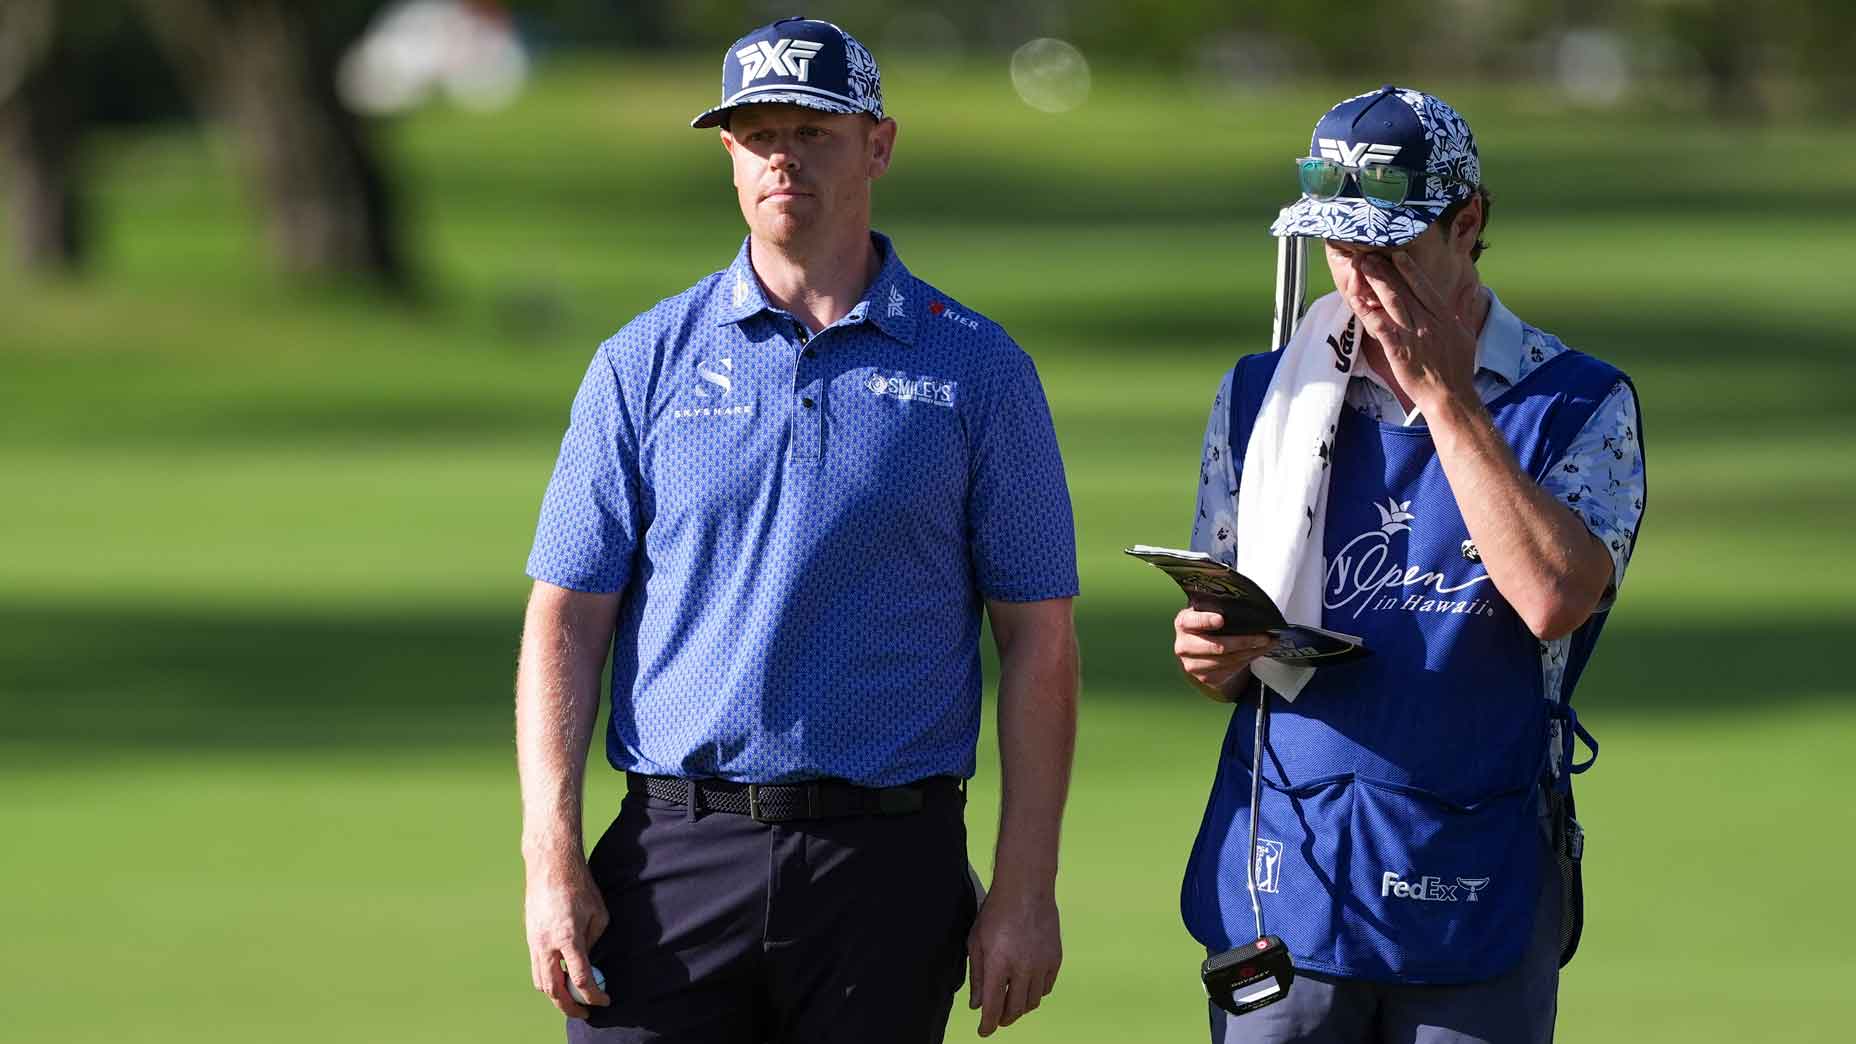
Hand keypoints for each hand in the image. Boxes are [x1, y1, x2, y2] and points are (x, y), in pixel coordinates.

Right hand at [524, 852, 610, 1017]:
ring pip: (541, 981)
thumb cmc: (580, 885)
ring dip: (556, 995)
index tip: (604, 1000)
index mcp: (568, 937)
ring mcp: (534, 941)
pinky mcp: (530, 937)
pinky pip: (536, 967)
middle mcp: (546, 944)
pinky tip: (562, 978)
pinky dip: (549, 979)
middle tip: (586, 1011)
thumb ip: (593, 942)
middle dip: (570, 1006)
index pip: (580, 978)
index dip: (593, 995)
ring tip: (573, 999)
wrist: (550, 865)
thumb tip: (589, 962)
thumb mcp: (597, 914)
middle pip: (554, 989)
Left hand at [967, 880, 1061, 1035]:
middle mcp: (1023, 968)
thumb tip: (977, 1004)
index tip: (984, 1032)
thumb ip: (977, 976)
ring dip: (1021, 1008)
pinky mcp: (1055, 958)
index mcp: (998, 964)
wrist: (1026, 889)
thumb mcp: (976, 942)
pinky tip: (1027, 988)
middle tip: (997, 1019)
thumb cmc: (996, 912)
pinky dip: (1036, 993)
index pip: (993, 1006)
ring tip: (1012, 1004)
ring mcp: (1042, 964)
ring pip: (1033, 1002)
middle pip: (1015, 1009)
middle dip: (1004, 1019)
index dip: (988, 1025)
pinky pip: (1047, 987)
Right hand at [1173, 608, 1274, 701]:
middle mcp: (1184, 645)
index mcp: (1184, 623)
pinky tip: (1257, 652)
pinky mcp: (1205, 677)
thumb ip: (1218, 608)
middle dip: (1244, 641)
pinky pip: (1231, 670)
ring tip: (1267, 644)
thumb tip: (1249, 609)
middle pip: (1217, 646)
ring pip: (1228, 660)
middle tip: (1264, 637)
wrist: (1199, 650)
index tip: (1221, 619)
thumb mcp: (1207, 613)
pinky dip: (1248, 660)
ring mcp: (1193, 664)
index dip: (1206, 621)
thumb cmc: (1207, 626)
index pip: (1192, 621)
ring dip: (1252, 652)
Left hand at [1346, 251, 1478, 409]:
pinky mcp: (1399, 351)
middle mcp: (1427, 321)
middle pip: (1403, 289)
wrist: (1450, 395)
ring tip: (1361, 268)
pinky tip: (1356, 301)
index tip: (1397, 255)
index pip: (1424, 286)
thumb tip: (1472, 288)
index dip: (1409, 269)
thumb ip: (1464, 309)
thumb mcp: (1466, 333)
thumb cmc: (1458, 367)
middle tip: (1369, 255)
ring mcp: (1412, 335)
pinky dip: (1367, 312)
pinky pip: (1380, 327)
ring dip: (1375, 282)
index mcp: (1443, 316)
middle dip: (1385, 270)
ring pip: (1391, 302)